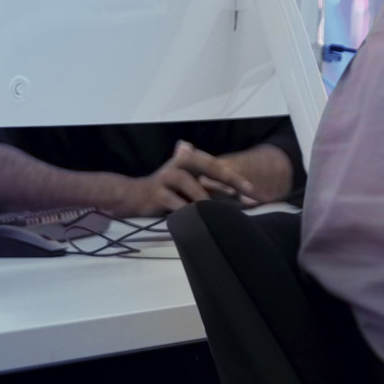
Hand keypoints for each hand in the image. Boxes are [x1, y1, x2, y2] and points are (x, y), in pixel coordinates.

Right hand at [107, 140, 259, 215]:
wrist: (130, 196)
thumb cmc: (165, 191)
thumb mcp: (187, 183)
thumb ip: (209, 185)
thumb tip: (240, 195)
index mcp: (188, 160)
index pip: (216, 165)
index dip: (235, 177)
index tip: (253, 191)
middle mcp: (178, 165)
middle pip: (208, 168)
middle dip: (230, 182)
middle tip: (247, 198)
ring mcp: (166, 179)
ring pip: (194, 189)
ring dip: (210, 203)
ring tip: (222, 216)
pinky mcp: (157, 195)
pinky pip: (177, 206)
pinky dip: (190, 214)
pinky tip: (200, 223)